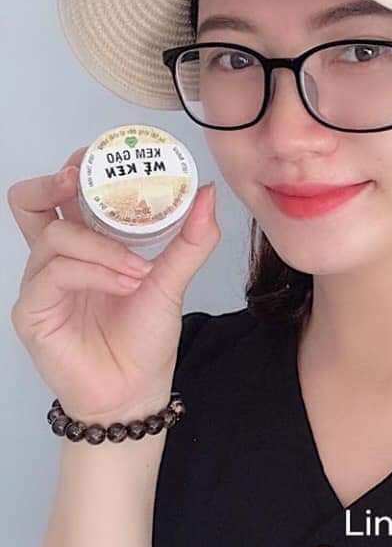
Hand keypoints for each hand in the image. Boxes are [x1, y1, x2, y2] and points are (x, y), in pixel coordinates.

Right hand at [7, 145, 219, 422]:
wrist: (136, 391)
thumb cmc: (146, 338)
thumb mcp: (172, 281)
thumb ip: (190, 239)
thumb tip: (206, 192)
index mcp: (85, 246)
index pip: (66, 194)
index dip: (79, 168)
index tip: (112, 155)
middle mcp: (55, 259)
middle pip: (30, 201)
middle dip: (57, 181)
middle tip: (87, 178)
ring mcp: (40, 284)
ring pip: (54, 235)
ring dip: (102, 245)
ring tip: (140, 269)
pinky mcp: (33, 311)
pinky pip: (55, 273)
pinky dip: (96, 271)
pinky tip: (125, 284)